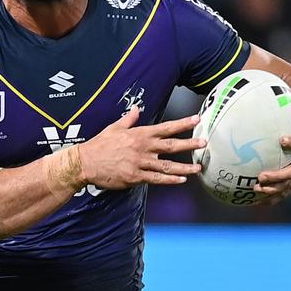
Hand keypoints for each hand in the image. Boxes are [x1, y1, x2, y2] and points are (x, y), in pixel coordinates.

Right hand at [77, 106, 204, 188]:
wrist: (86, 162)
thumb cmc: (100, 144)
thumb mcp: (114, 128)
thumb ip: (129, 119)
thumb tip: (137, 109)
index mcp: (139, 134)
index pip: (165, 127)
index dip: (182, 123)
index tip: (196, 120)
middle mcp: (143, 148)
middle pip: (171, 145)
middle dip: (189, 144)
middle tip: (204, 143)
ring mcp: (140, 163)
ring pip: (167, 166)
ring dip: (185, 167)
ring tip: (198, 168)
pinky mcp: (135, 177)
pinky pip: (157, 179)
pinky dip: (170, 180)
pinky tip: (181, 181)